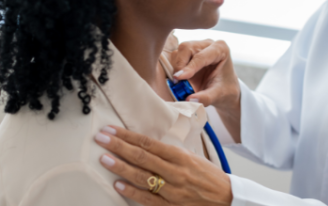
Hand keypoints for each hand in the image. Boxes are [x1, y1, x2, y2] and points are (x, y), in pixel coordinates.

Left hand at [95, 125, 231, 205]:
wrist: (226, 198)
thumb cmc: (208, 176)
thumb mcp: (192, 157)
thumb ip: (169, 154)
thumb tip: (145, 146)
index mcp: (181, 156)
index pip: (148, 143)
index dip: (128, 136)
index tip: (111, 130)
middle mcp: (175, 171)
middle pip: (141, 156)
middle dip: (119, 146)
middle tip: (101, 138)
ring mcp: (172, 190)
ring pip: (141, 176)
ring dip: (121, 166)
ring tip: (104, 158)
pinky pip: (147, 199)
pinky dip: (131, 192)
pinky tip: (117, 185)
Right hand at [169, 40, 241, 139]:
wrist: (226, 90)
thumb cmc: (226, 90)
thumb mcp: (218, 95)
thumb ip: (205, 98)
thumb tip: (189, 100)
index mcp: (220, 49)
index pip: (201, 56)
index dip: (189, 67)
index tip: (179, 78)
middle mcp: (208, 44)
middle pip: (187, 48)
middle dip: (180, 65)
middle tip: (177, 81)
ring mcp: (197, 47)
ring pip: (179, 51)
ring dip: (176, 67)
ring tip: (179, 82)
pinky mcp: (188, 54)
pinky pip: (176, 57)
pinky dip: (174, 68)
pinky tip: (178, 80)